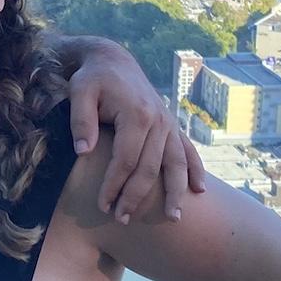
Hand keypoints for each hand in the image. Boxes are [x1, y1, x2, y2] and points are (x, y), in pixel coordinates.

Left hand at [66, 40, 204, 221]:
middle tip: (123, 219)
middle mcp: (159, 121)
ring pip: (176, 164)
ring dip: (175, 192)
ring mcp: (169, 124)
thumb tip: (83, 152)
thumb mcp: (80, 92)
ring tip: (173, 218)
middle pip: (150, 168)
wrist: (113, 61)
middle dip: (137, 196)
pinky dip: (195, 170)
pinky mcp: (171, 125)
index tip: (103, 206)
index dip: (114, 185)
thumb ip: (81, 121)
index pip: (126, 160)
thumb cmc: (93, 78)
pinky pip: (188, 150)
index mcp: (137, 114)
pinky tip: (200, 191)